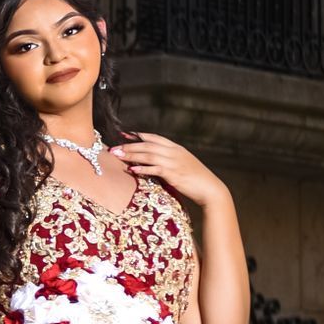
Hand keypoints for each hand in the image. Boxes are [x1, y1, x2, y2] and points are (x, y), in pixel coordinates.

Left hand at [110, 132, 228, 210]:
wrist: (210, 188)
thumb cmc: (196, 178)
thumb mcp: (183, 163)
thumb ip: (170, 159)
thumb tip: (155, 160)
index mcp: (176, 148)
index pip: (154, 137)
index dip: (139, 136)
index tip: (125, 134)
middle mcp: (174, 152)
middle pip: (147, 145)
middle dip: (129, 146)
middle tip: (114, 148)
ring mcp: (174, 163)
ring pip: (148, 155)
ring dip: (131, 155)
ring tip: (118, 156)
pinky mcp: (173, 174)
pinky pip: (154, 169)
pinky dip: (142, 168)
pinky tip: (132, 169)